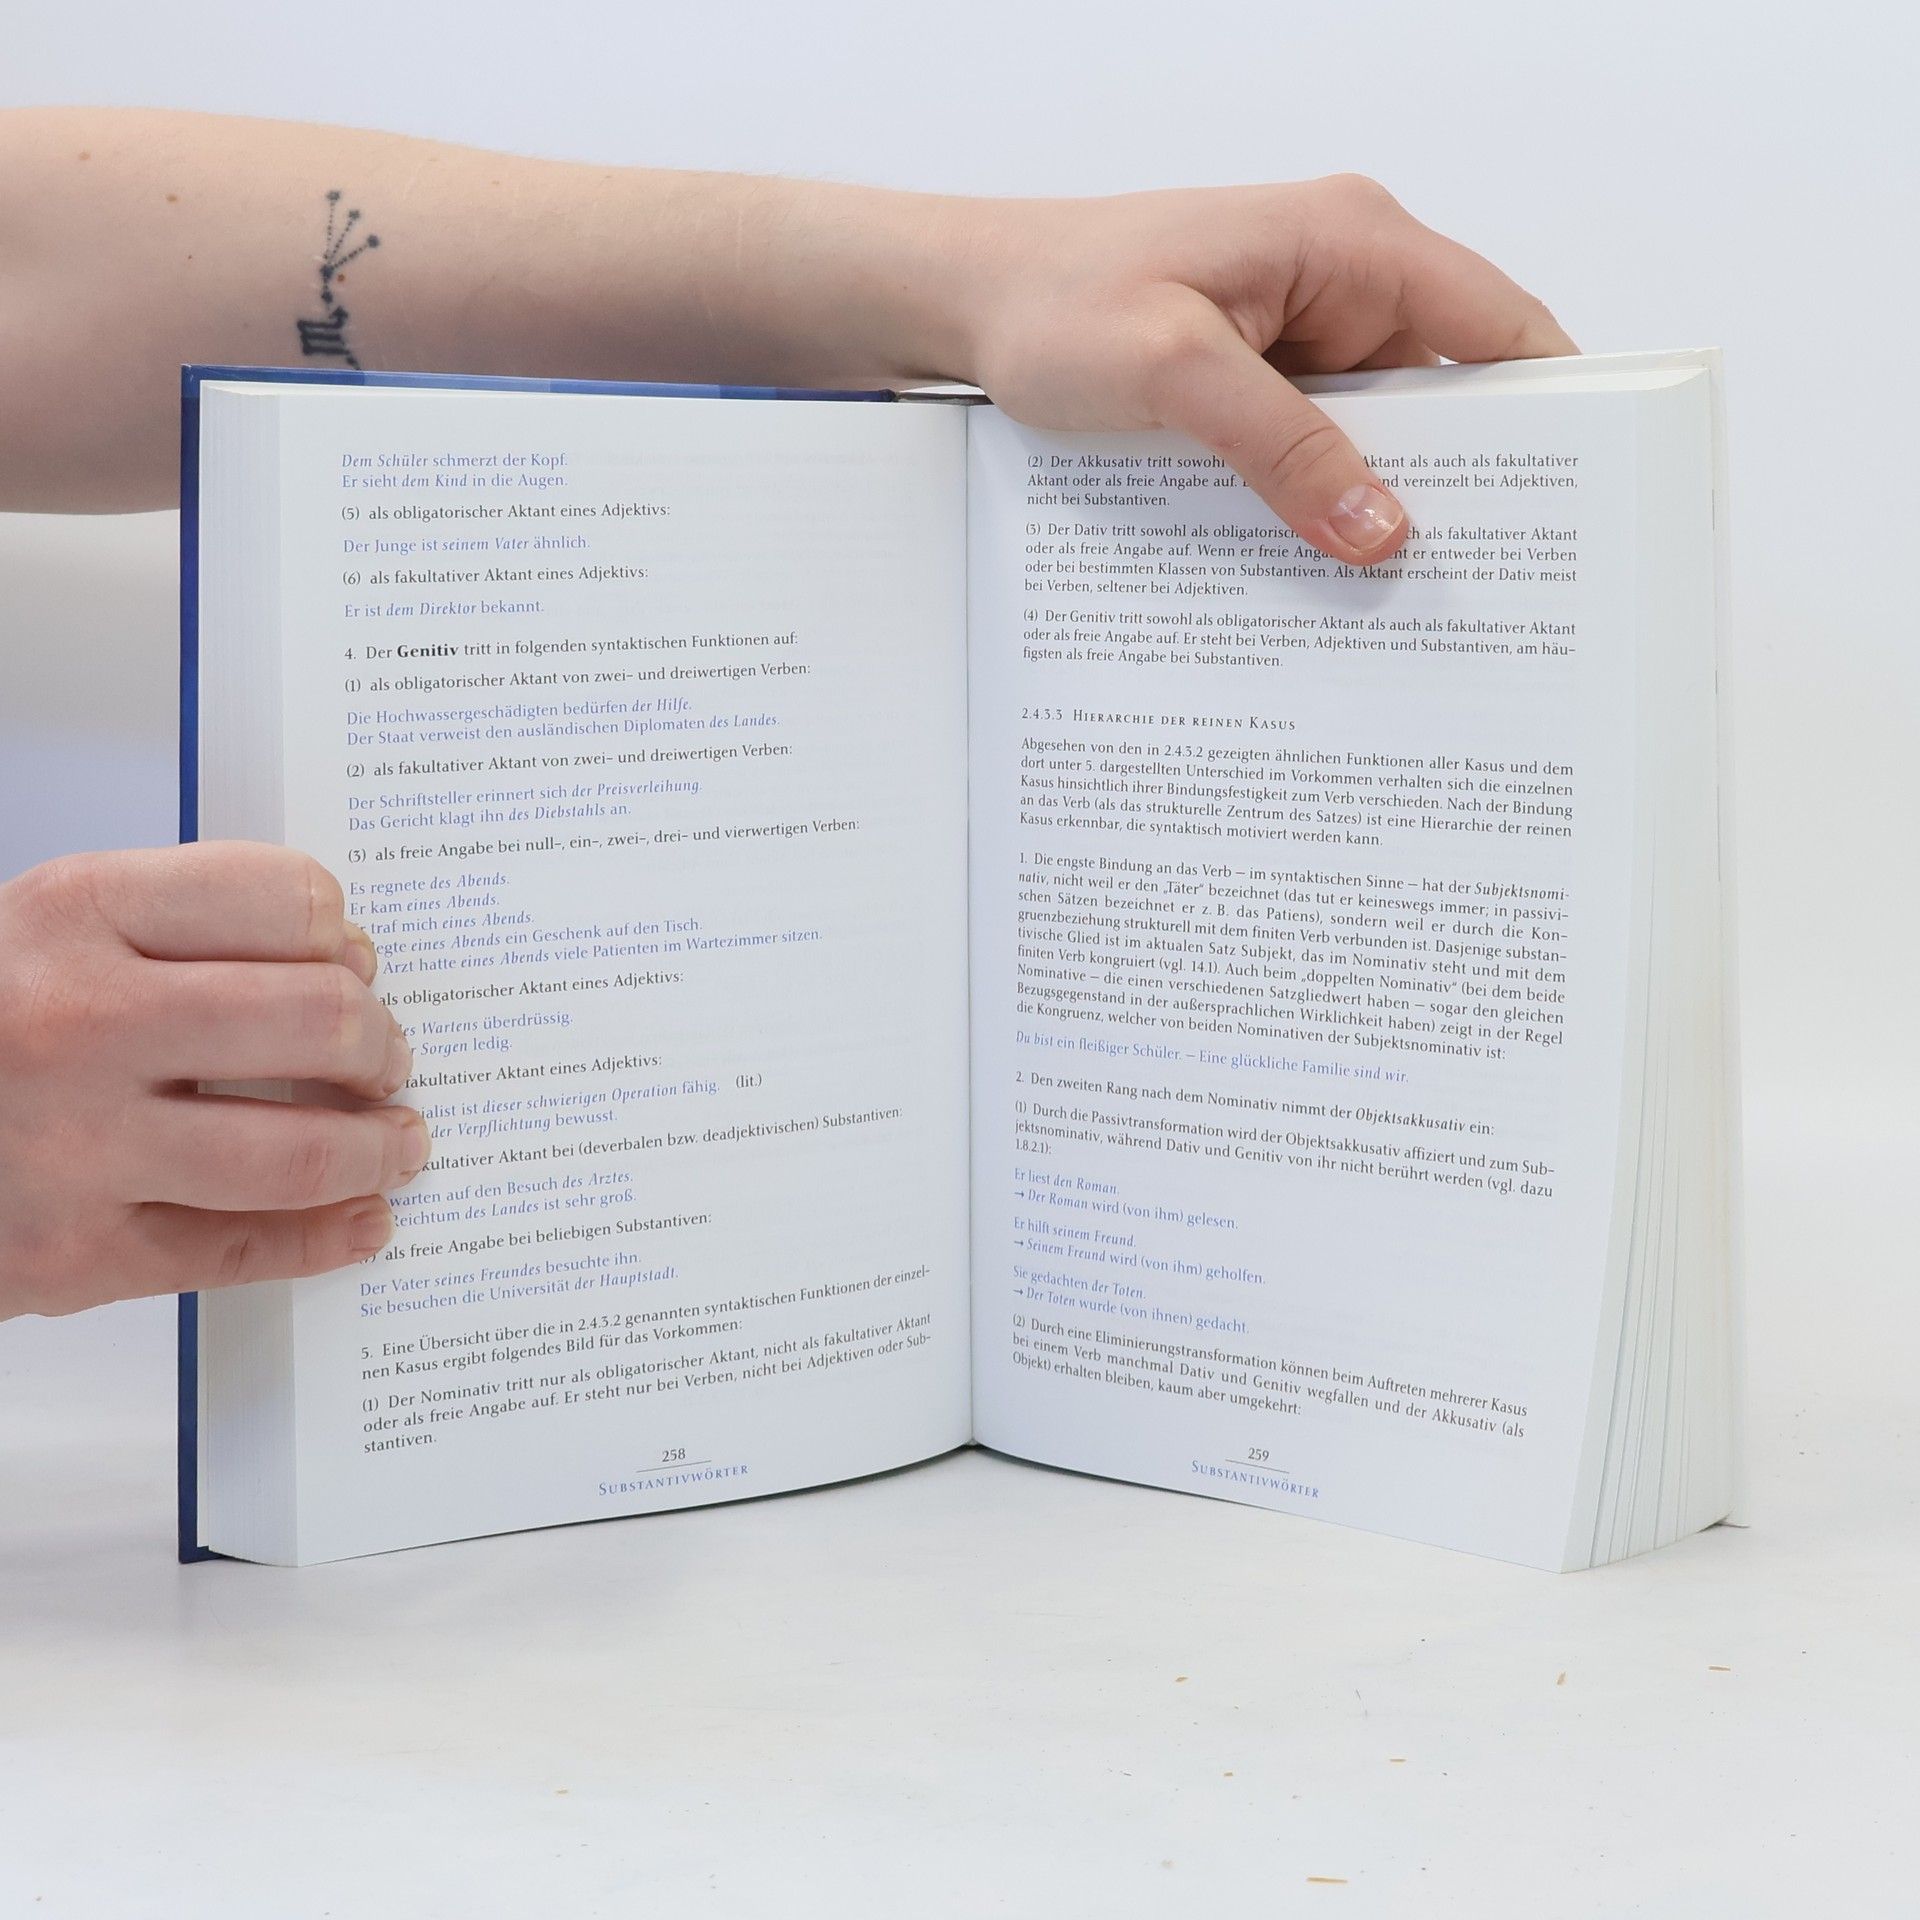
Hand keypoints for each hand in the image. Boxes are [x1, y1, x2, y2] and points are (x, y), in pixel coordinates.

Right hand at [0, 842, 427, 1318]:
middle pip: (315, 1021)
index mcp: (73, 915)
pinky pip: (241, 1250)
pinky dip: (326, 1238)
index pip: (281, 898)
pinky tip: (362, 1223)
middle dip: (380, 1044)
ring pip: (298, 1150)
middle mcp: (79, 1023)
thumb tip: (341, 960)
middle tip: (389, 1059)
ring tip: (398, 1142)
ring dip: (378, 1147)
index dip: (340, 933)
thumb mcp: (43, 933)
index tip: (355, 962)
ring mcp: (78, 1147)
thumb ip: (174, 932)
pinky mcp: (74, 1255)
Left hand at [958, 175, 1575, 564]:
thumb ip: (1280, 446)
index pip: (1496, 327)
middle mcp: (1341, 281)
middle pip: (1449, 391)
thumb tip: (1382, 531)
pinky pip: (1319, 446)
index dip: (1554, 411)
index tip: (1577, 508)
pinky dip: (1325, 501)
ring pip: (1382, 431)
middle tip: (1489, 589)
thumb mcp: (1171, 371)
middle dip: (1469, 482)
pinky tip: (1324, 570)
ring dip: (1386, 502)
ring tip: (1411, 601)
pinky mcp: (1258, 380)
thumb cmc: (1053, 302)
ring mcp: (1300, 334)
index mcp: (1349, 242)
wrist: (962, 305)